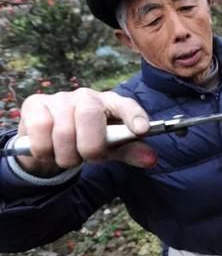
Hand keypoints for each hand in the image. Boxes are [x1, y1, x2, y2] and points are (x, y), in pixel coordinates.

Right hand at [15, 88, 156, 176]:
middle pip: (89, 116)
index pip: (126, 105)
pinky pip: (40, 131)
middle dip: (89, 147)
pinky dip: (44, 150)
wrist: (50, 145)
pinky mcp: (35, 104)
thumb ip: (131, 152)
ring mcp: (60, 98)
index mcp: (111, 103)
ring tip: (68, 156)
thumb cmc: (87, 142)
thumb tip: (152, 159)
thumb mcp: (111, 149)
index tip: (141, 130)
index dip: (134, 116)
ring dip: (66, 155)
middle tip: (87, 158)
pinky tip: (48, 150)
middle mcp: (87, 96)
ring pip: (63, 131)